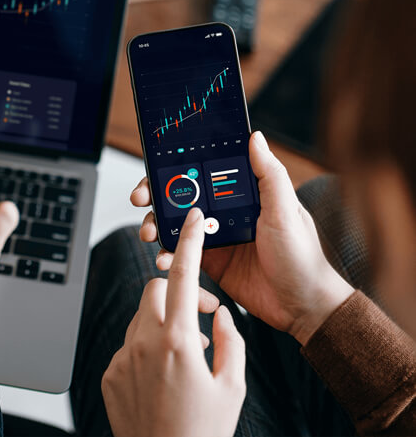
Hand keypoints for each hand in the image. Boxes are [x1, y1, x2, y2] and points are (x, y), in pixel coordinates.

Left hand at [102, 208, 245, 436]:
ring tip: (187, 356)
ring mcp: (122, 358)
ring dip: (164, 323)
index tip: (191, 219)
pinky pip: (129, 345)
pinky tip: (165, 377)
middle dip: (178, 293)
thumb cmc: (204, 432)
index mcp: (178, 341)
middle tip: (201, 316)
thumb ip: (232, 342)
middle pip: (155, 289)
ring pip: (141, 316)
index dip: (189, 242)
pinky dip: (147, 349)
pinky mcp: (109, 373)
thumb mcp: (233, 387)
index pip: (183, 276)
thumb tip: (223, 315)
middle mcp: (144, 343)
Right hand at [131, 131, 352, 344]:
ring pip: (175, 223)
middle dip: (155, 195)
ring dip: (156, 225)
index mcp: (242, 193)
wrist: (303, 306)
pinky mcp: (210, 262)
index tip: (156, 169)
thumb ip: (269, 175)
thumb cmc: (302, 256)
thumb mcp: (286, 210)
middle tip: (140, 200)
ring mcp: (215, 236)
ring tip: (149, 235)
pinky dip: (167, 254)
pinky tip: (163, 260)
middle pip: (182, 195)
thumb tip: (256, 137)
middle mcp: (225, 210)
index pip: (204, 171)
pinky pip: (181, 253)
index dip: (177, 168)